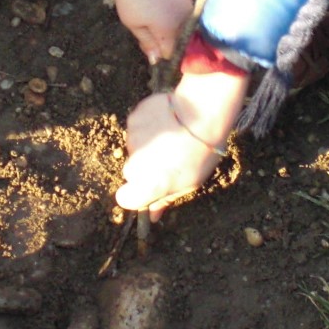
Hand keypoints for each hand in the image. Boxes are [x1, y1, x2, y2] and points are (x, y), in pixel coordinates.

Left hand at [113, 0, 192, 62]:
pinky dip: (173, 4)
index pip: (170, 52)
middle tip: (146, 25)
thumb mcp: (133, 23)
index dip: (159, 52)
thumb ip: (147, 42)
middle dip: (165, 36)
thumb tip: (155, 59)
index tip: (148, 45)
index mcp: (170, 32)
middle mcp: (185, 20)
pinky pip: (183, 3)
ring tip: (153, 8)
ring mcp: (189, 2)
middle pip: (178, 36)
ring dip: (170, 19)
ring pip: (182, 19)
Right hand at [116, 70, 247, 218]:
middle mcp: (136, 164)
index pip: (125, 199)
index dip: (134, 195)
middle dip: (144, 168)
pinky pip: (136, 129)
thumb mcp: (189, 182)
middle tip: (167, 159)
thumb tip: (153, 216)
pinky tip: (165, 122)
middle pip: (131, 172)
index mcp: (150, 184)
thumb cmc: (201, 152)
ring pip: (134, 148)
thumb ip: (166, 199)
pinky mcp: (134, 119)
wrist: (203, 112)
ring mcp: (132, 140)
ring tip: (170, 138)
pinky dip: (147, 127)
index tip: (146, 189)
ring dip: (146, 146)